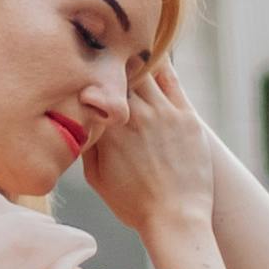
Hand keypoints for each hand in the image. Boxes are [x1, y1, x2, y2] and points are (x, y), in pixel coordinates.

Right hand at [88, 52, 218, 259]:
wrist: (176, 217)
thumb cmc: (133, 203)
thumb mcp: (96, 178)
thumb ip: (87, 144)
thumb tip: (80, 120)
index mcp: (108, 128)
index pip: (94, 86)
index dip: (89, 74)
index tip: (84, 67)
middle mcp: (135, 114)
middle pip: (118, 72)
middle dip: (111, 63)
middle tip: (105, 51)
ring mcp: (164, 112)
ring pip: (145, 70)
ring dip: (135, 61)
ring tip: (128, 53)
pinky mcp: (187, 116)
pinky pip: (172, 79)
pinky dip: (161, 66)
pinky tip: (155, 57)